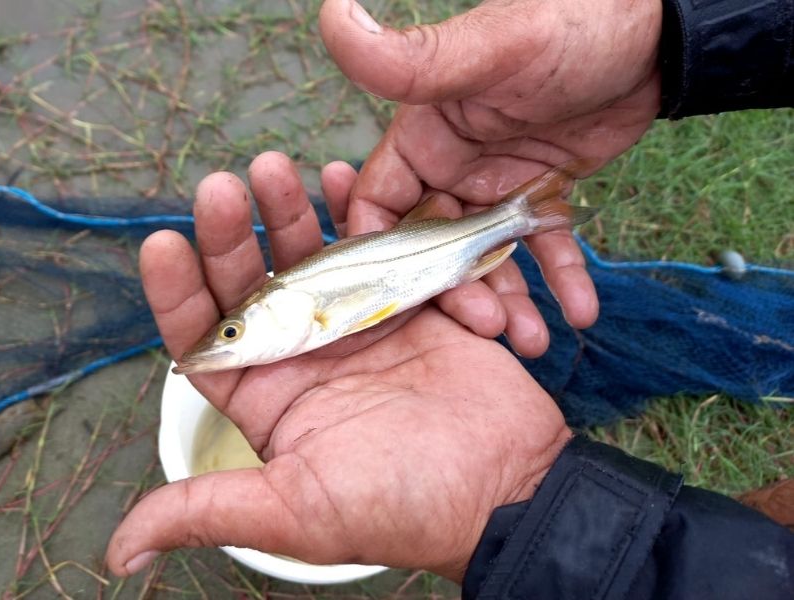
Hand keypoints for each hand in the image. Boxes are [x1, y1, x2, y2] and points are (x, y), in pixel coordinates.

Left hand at [106, 152, 570, 580]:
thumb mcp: (297, 513)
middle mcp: (303, 357)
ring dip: (290, 211)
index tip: (162, 243)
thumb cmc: (401, 507)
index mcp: (268, 400)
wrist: (507, 488)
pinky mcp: (406, 303)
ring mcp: (354, 324)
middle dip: (233, 235)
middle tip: (221, 187)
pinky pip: (375, 247)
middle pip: (253, 283)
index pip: (206, 338)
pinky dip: (358, 213)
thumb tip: (119, 553)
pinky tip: (338, 178)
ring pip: (309, 256)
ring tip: (274, 168)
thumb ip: (208, 511)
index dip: (178, 292)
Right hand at [318, 0, 662, 356]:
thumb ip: (410, 59)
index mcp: (423, 138)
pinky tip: (578, 313)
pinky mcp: (542, 196)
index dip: (380, 255)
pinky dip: (560, 281)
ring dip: (509, 301)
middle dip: (456, 292)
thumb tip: (332, 17)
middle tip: (488, 327)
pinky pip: (544, 248)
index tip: (394, 302)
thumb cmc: (566, 24)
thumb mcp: (487, 50)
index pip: (378, 205)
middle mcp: (452, 167)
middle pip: (435, 247)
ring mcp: (498, 185)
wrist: (655, 33)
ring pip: (489, 258)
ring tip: (532, 341)